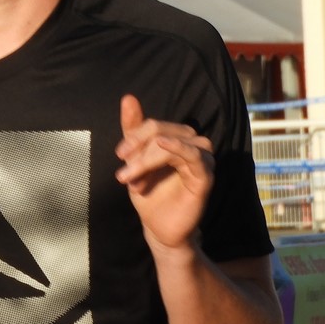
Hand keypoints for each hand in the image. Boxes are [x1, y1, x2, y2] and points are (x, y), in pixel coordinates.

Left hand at [114, 94, 212, 251]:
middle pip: (161, 131)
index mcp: (176, 139)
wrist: (157, 226)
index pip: (154, 125)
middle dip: (138, 151)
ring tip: (132, 177)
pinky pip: (195, 156)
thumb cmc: (149, 191)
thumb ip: (132, 130)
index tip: (119, 155)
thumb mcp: (134, 159)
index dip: (134, 137)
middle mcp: (192, 144)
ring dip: (147, 159)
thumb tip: (128, 97)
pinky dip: (179, 147)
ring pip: (173, 142)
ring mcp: (201, 160)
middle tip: (123, 174)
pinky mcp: (205, 176)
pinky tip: (164, 146)